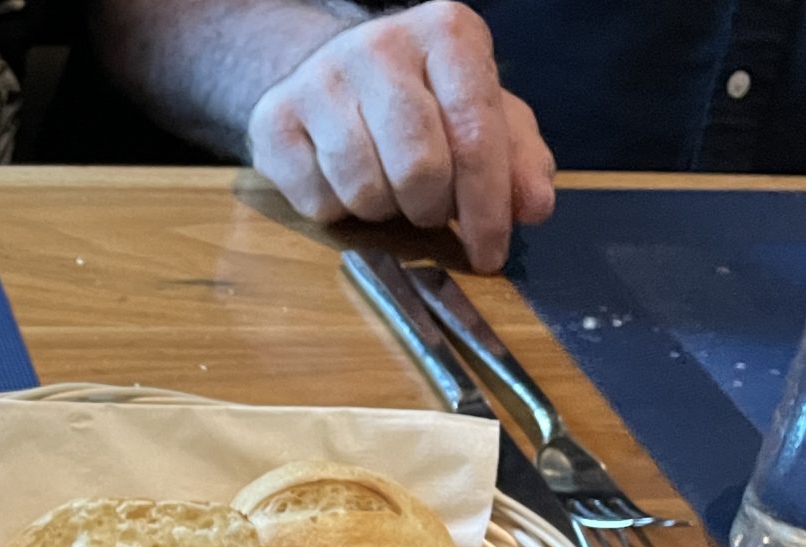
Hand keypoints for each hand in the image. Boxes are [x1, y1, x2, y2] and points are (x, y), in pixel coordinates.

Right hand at [246, 1, 553, 272]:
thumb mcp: (481, 114)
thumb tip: (533, 209)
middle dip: (431, 209)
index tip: (490, 254)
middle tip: (431, 212)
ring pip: (364, 189)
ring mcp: (319, 80)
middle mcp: (380, 44)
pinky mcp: (272, 120)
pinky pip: (317, 202)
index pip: (475, 132)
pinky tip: (346, 186)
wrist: (331, 70)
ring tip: (389, 192)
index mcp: (446, 32)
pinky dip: (339, 214)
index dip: (487, 205)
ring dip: (384, 212)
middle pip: (418, 166)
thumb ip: (517, 158)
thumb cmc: (422, 99)